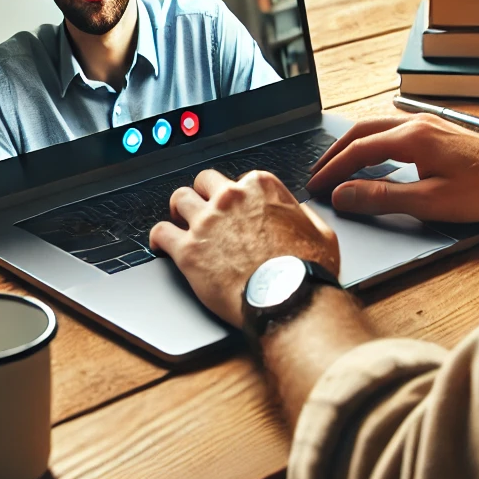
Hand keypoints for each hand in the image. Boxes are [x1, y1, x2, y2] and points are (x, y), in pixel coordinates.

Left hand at [149, 168, 339, 327]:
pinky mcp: (188, 250)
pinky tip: (160, 245)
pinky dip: (158, 238)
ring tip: (180, 219)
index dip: (238, 196)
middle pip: (205, 181)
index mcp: (261, 187)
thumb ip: (303, 215)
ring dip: (180, 209)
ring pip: (179, 198)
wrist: (288, 299)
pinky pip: (160, 233)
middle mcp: (231, 197)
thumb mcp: (321, 232)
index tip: (238, 209)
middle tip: (205, 207)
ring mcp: (207, 222)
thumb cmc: (306, 270)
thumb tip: (297, 212)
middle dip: (205, 193)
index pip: (240, 179)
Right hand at [307, 114, 478, 221]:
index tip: (317, 187)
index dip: (333, 170)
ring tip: (337, 165)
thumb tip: (343, 195)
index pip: (358, 150)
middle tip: (318, 174)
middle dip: (336, 153)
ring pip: (377, 127)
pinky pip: (392, 129)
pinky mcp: (438, 131)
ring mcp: (428, 124)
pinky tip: (373, 156)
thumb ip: (382, 198)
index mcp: (412, 138)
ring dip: (353, 145)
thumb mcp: (429, 202)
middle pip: (362, 131)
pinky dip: (372, 142)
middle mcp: (417, 123)